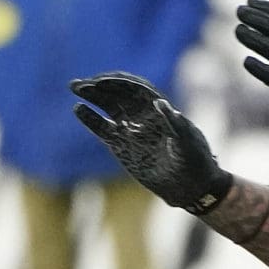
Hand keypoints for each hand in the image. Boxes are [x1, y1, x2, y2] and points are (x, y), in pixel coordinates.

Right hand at [70, 73, 233, 213]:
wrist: (188, 187)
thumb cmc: (194, 161)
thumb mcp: (188, 142)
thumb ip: (174, 123)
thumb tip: (159, 102)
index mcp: (159, 109)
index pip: (135, 88)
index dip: (118, 82)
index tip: (101, 82)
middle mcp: (142, 115)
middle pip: (117, 93)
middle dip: (99, 86)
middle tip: (79, 83)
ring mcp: (130, 129)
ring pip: (107, 106)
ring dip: (91, 96)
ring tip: (75, 88)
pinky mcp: (120, 145)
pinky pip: (102, 128)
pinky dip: (90, 118)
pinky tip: (78, 109)